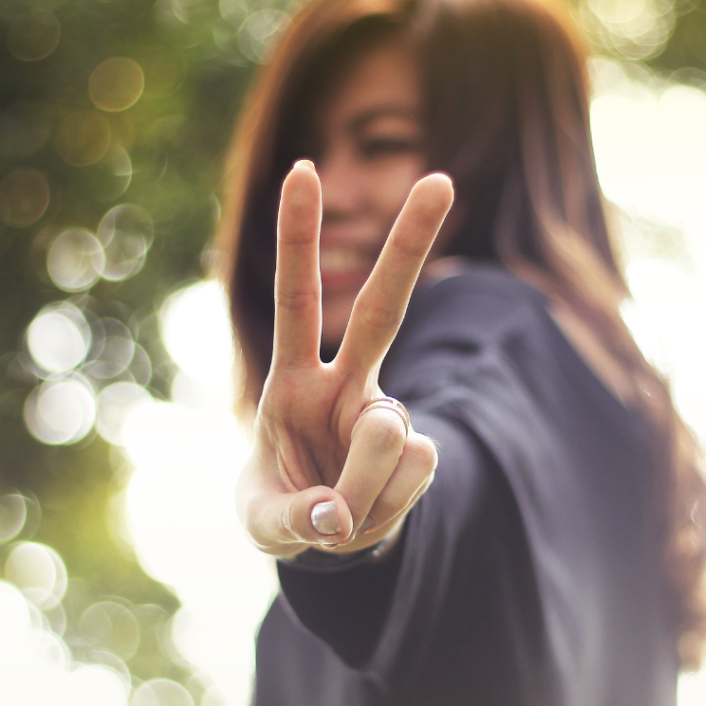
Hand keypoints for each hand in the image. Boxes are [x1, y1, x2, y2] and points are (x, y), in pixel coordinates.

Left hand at [236, 160, 453, 557]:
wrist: (328, 537)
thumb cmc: (284, 508)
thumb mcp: (266, 522)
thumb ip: (294, 519)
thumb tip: (339, 516)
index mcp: (295, 381)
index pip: (298, 301)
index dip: (298, 240)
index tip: (303, 169)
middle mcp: (348, 383)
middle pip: (383, 308)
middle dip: (409, 245)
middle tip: (439, 180)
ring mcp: (388, 414)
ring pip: (387, 432)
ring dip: (360, 486)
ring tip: (339, 512)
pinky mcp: (421, 450)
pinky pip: (413, 472)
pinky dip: (385, 506)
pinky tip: (368, 512)